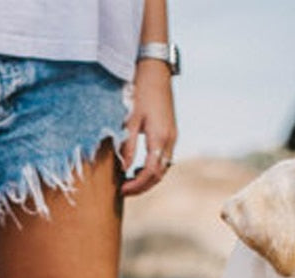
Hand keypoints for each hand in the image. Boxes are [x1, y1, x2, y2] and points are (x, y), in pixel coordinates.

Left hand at [120, 59, 176, 196]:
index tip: (122, 190)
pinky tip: (140, 168)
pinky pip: (165, 158)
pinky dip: (153, 168)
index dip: (136, 186)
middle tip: (125, 191)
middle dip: (143, 186)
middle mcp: (170, 140)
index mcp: (160, 138)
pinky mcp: (171, 132)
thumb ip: (127, 146)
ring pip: (164, 168)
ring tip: (130, 181)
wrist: (155, 69)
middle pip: (159, 175)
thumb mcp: (130, 118)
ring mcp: (173, 136)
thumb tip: (123, 169)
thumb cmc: (140, 90)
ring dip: (148, 178)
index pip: (151, 173)